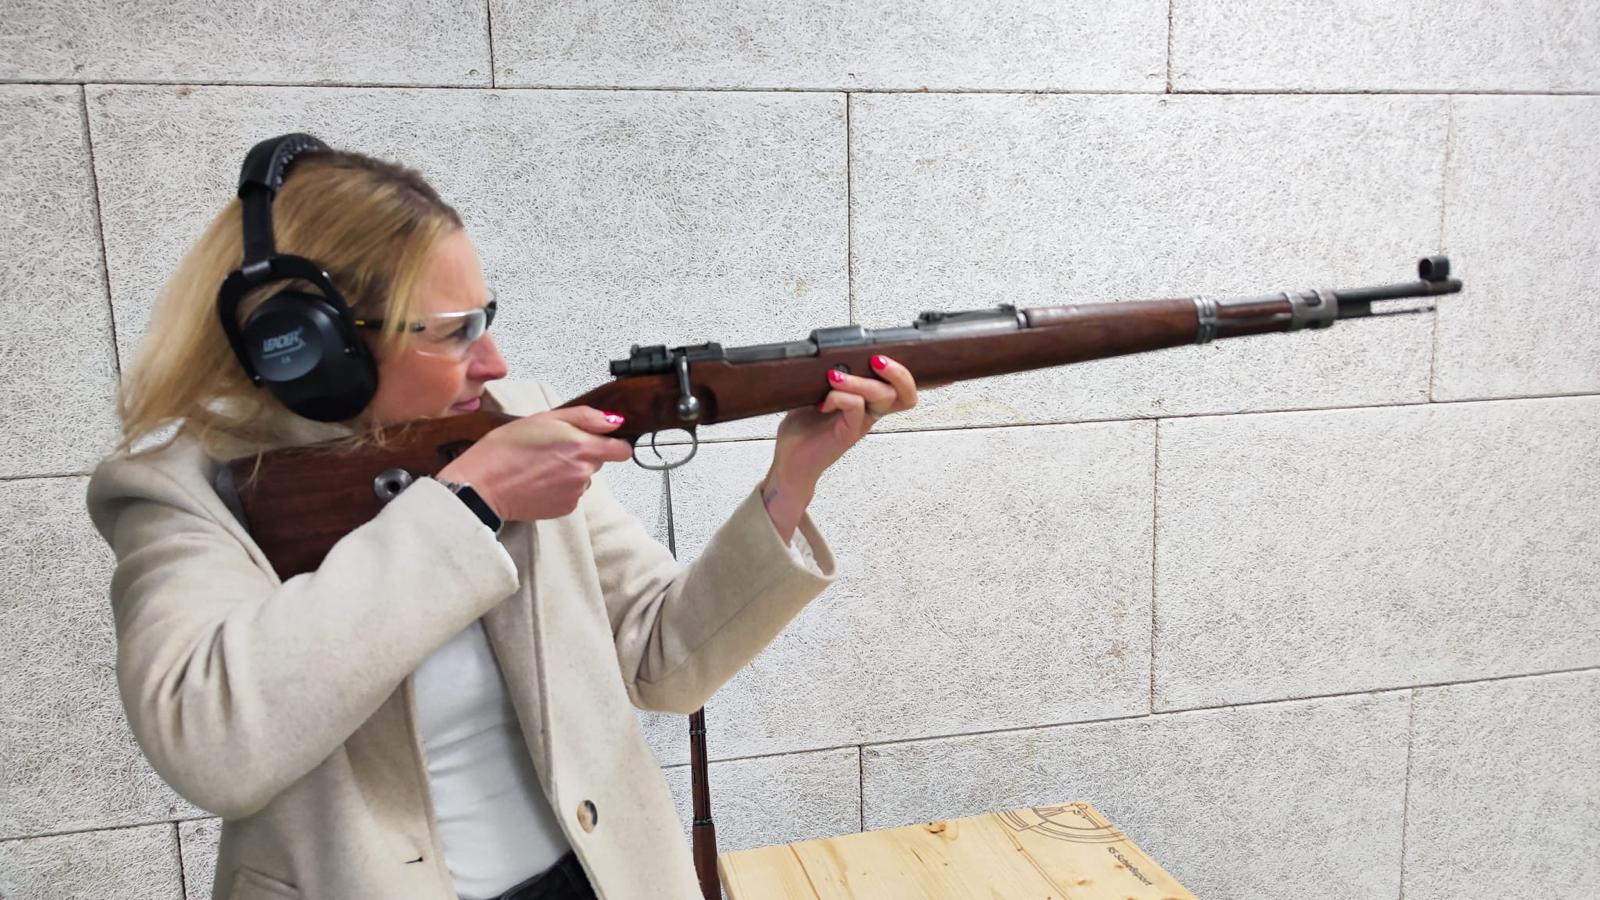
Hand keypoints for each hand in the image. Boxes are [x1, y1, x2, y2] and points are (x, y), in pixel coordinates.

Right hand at [436, 406, 631, 521]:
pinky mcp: (565, 509)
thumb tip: (613, 421)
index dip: (612, 443)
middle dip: (583, 454)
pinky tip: (538, 481)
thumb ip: (585, 417)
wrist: (482, 486)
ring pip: (583, 478)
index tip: (601, 440)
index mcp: (582, 447)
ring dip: (570, 472)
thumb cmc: (505, 449)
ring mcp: (575, 493)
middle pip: (598, 462)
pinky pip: (571, 494)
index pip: (622, 450)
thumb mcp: (544, 418)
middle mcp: (584, 473)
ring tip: (540, 466)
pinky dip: (559, 488)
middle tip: (553, 449)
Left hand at [766, 354, 917, 491]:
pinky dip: (840, 396)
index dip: (903, 372)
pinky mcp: (847, 434)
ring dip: (860, 381)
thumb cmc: (803, 431)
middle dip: (896, 371)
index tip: (882, 356)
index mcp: (866, 402)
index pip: (902, 388)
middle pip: (903, 392)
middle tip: (875, 360)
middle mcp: (868, 413)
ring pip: (882, 397)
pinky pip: (856, 408)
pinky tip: (824, 400)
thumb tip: (830, 352)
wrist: (790, 462)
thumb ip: (830, 376)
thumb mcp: (817, 394)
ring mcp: (860, 424)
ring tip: (835, 376)